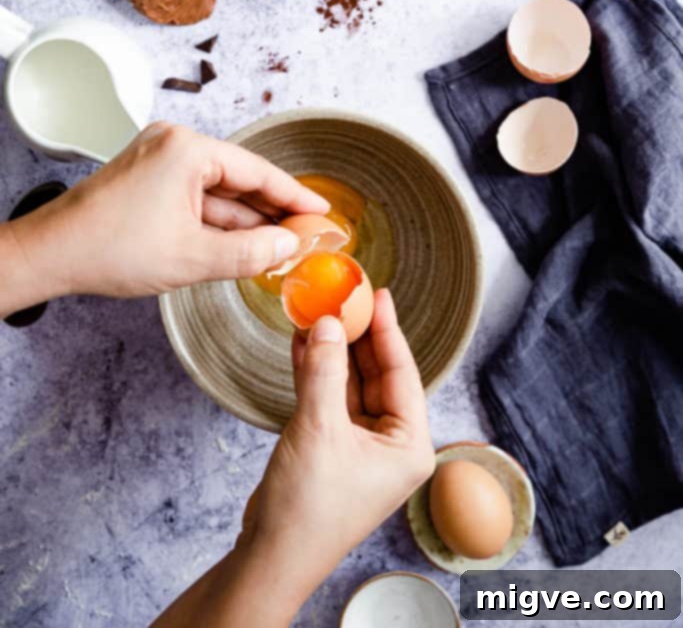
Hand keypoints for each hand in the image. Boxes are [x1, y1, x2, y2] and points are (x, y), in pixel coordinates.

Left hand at [0, 122, 327, 313]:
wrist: (51, 254)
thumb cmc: (110, 249)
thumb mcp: (193, 258)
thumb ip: (250, 253)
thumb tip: (288, 247)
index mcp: (187, 150)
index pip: (258, 171)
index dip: (294, 196)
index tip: (321, 212)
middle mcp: (175, 145)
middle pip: (240, 178)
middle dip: (272, 211)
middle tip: (307, 234)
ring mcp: (160, 161)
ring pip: (219, 192)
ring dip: (246, 220)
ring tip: (281, 245)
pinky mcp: (149, 180)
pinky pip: (197, 198)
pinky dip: (219, 221)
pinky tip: (244, 243)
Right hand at [152, 290, 434, 626]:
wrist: (272, 556)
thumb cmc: (307, 507)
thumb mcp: (318, 428)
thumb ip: (325, 371)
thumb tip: (329, 323)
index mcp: (409, 445)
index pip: (402, 373)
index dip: (387, 329)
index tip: (377, 294)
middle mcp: (391, 444)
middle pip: (377, 375)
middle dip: (356, 337)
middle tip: (343, 298)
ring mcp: (361, 446)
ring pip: (350, 384)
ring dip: (332, 352)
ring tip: (316, 313)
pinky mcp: (332, 448)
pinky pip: (330, 399)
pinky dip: (316, 372)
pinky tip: (303, 344)